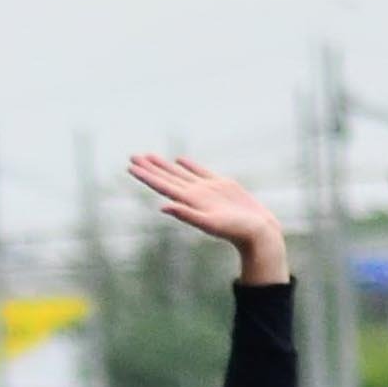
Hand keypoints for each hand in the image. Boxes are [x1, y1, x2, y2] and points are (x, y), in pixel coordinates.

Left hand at [129, 154, 288, 287]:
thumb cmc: (234, 230)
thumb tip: (162, 207)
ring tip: (148, 156)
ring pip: (180, 173)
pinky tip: (179, 160)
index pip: (162, 185)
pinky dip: (189, 165)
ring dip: (164, 165)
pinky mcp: (221, 185)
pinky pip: (200, 172)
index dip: (146, 176)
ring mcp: (206, 189)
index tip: (130, 167)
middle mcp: (194, 194)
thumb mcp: (209, 223)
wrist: (257, 231)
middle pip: (166, 177)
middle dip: (149, 167)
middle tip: (132, 156)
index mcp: (189, 201)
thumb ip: (186, 214)